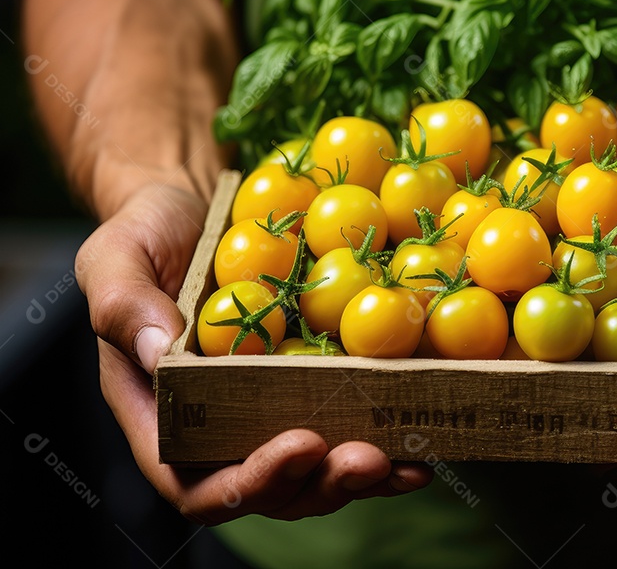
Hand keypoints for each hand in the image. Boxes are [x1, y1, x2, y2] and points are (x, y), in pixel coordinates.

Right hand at [77, 182, 431, 524]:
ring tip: (406, 464)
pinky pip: (349, 425)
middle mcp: (218, 426)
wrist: (198, 202)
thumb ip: (124, 306)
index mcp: (162, 414)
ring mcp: (270, 408)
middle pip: (268, 490)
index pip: (195, 481)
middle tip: (368, 458)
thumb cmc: (147, 231)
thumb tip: (157, 351)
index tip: (300, 443)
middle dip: (319, 484)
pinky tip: (425, 438)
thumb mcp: (116, 257)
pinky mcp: (316, 382)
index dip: (248, 480)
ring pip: (315, 471)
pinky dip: (387, 440)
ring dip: (361, 477)